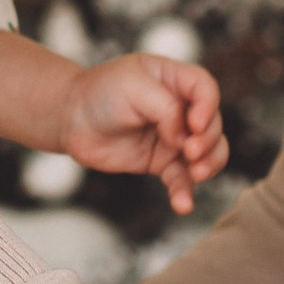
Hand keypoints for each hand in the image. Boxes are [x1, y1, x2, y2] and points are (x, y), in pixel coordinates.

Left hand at [62, 52, 227, 218]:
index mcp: (175, 79)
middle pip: (213, 123)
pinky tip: (182, 205)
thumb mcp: (134, 86)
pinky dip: (185, 192)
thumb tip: (184, 140)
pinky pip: (182, 179)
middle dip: (208, 140)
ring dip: (209, 165)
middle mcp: (180, 107)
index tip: (193, 125)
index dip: (208, 107)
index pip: (206, 89)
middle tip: (188, 151)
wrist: (71, 120)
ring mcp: (173, 136)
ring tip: (195, 174)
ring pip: (208, 152)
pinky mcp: (161, 162)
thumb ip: (166, 109)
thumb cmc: (100, 93)